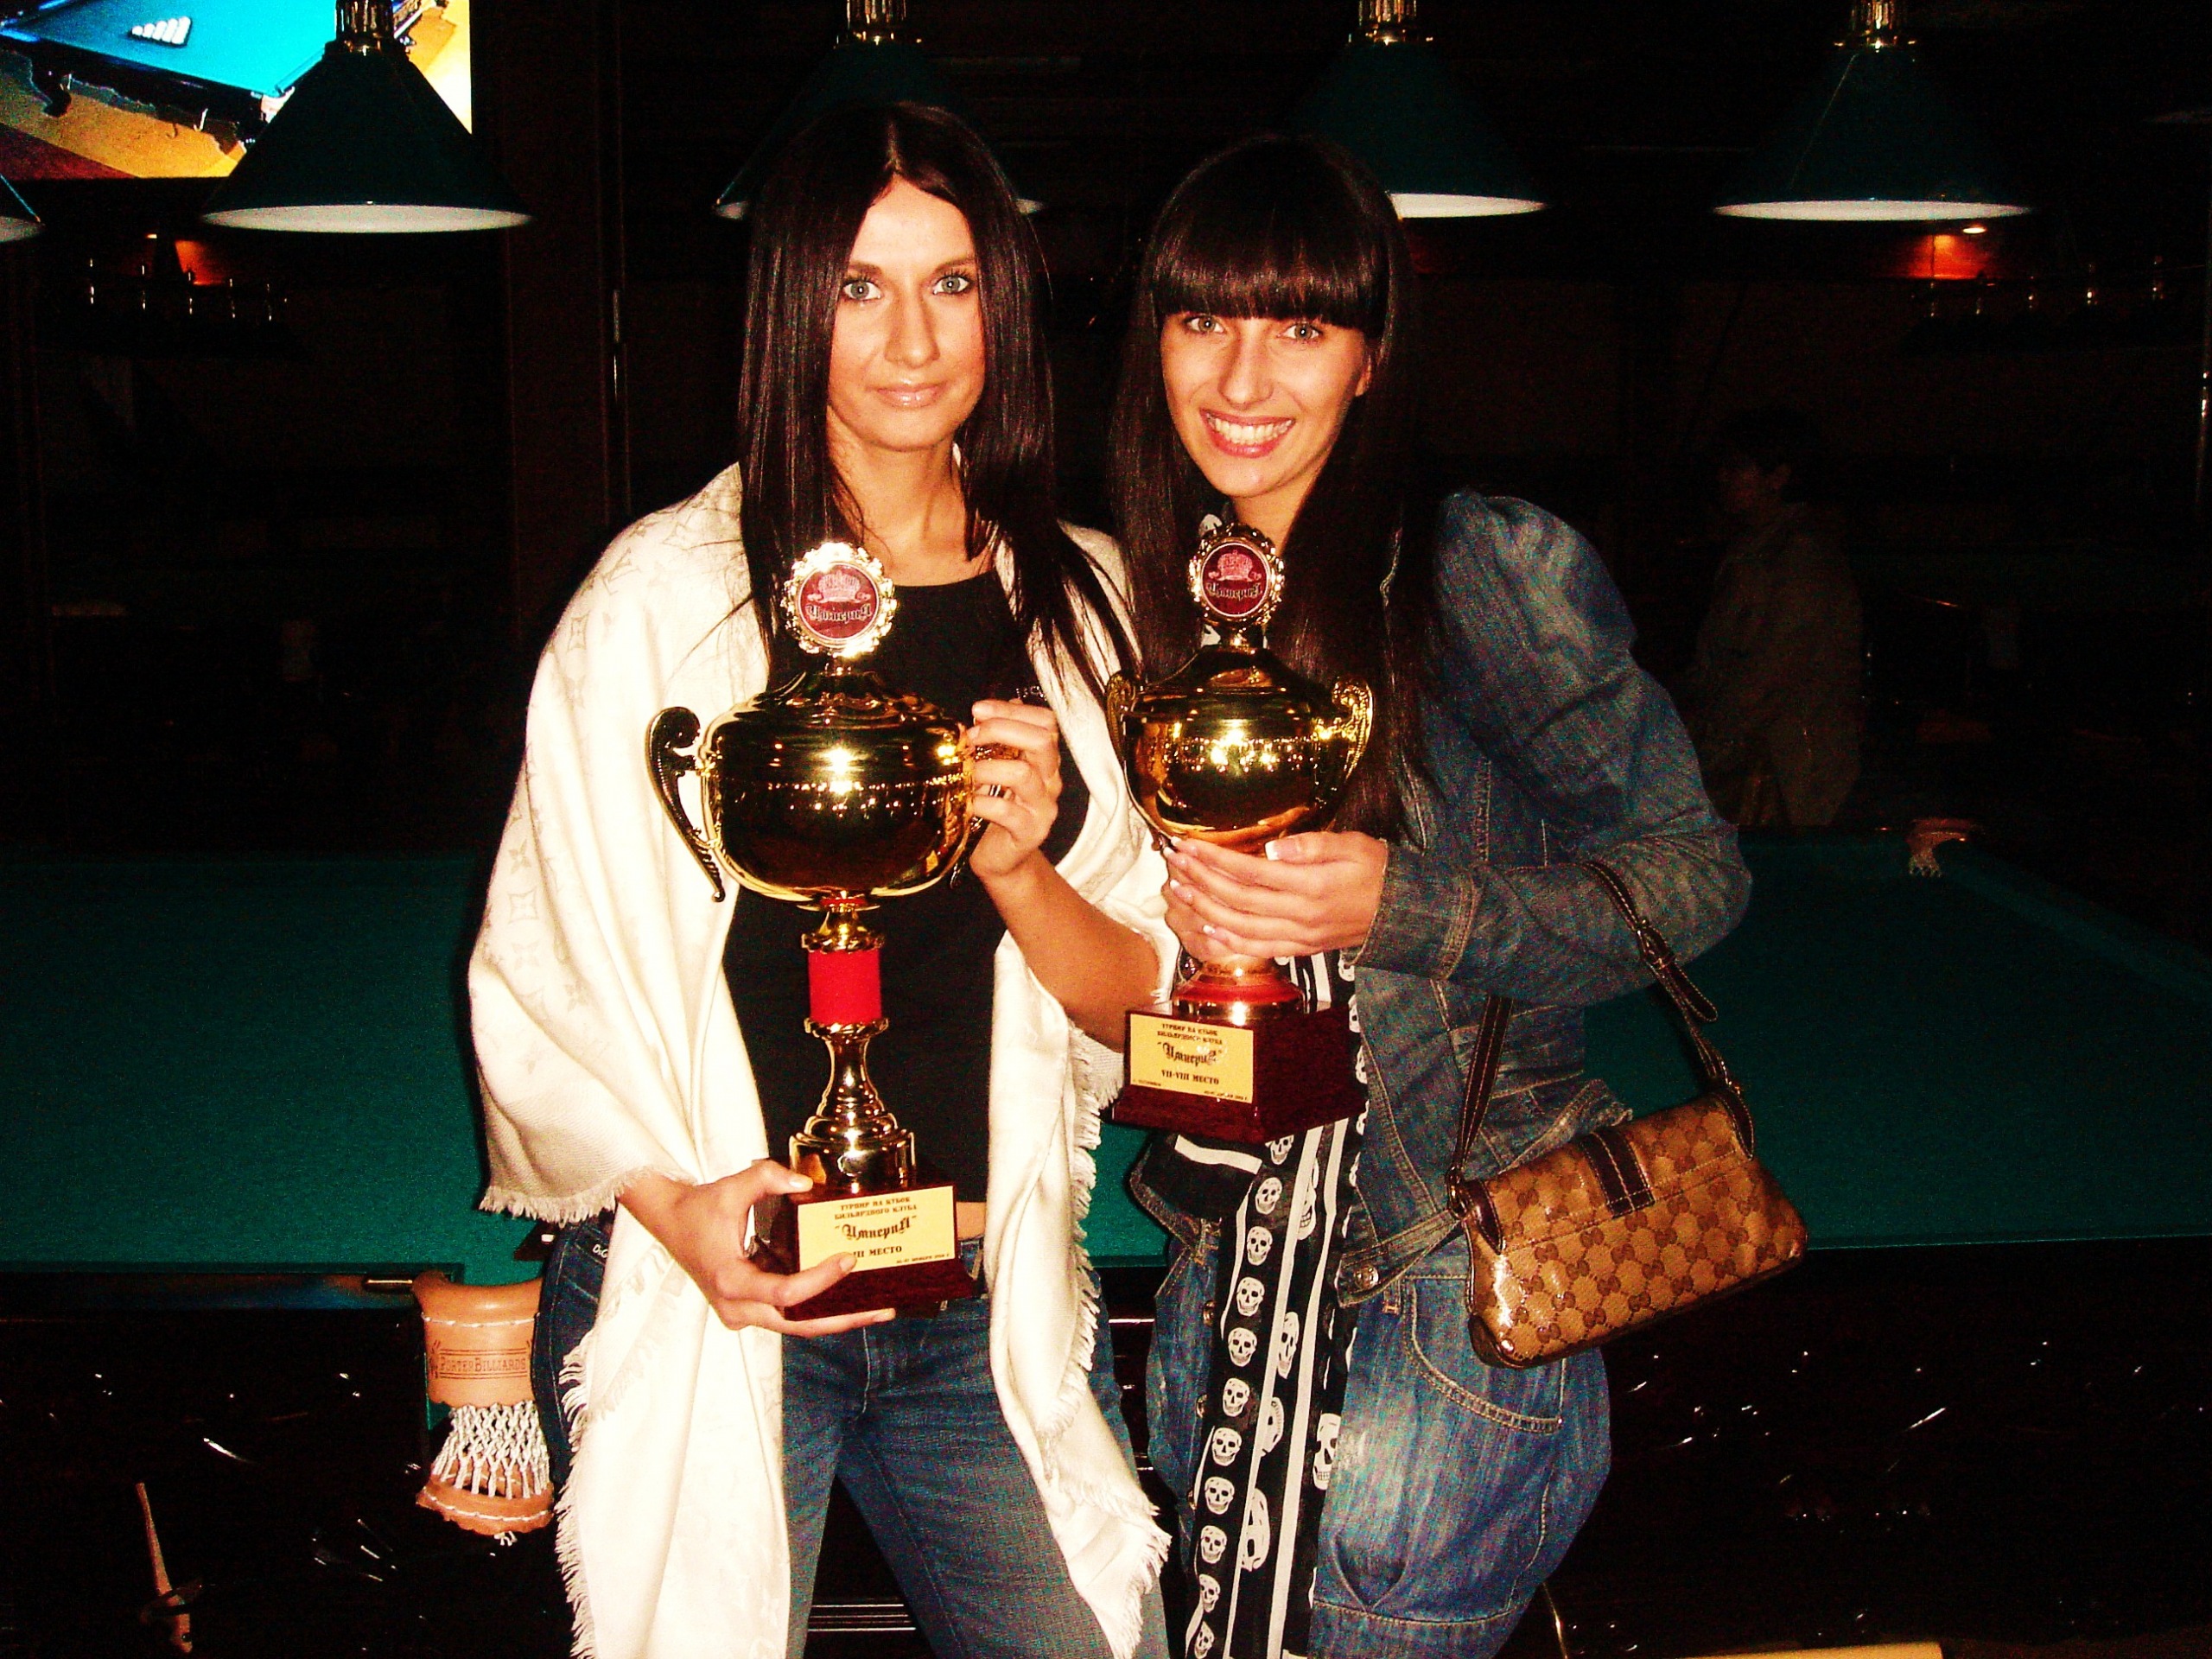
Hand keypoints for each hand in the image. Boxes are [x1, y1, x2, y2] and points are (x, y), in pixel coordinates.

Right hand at [618, 1163, 894, 1335]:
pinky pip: (788, 1316)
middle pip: (798, 1324)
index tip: (848, 1259)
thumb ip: (767, 1178)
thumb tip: (805, 1183)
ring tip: (876, 1309)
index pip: (784, 1293)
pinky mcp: (748, 1311)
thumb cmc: (698, 1210)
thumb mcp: (731, 1187)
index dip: (819, 1280)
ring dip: (835, 1319)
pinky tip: (848, 1301)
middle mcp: (737, 1307)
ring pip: (795, 1326)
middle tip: (882, 1309)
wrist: (671, 1224)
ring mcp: (742, 1314)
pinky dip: (817, 1310)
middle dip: (842, 1318)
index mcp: (730, 1281)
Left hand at [965, 699, 1063, 883]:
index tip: (978, 710)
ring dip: (986, 768)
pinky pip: (1006, 811)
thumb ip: (996, 742)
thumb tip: (984, 712)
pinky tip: (967, 801)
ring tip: (966, 773)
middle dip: (1001, 730)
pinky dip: (981, 802)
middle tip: (971, 737)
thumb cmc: (995, 809)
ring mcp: (1043, 807)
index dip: (1010, 711)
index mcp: (1044, 760)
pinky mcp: (1030, 832)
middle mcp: (1050, 780)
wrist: (1001, 859)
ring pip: (1022, 773)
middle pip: (1041, 741)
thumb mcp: (996, 769)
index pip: (1045, 721)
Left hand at [1163, 831, 1387, 960]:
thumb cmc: (1376, 870)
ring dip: (1205, 909)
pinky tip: (1207, 926)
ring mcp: (1299, 936)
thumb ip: (1312, 845)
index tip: (1188, 845)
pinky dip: (1229, 940)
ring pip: (1240, 926)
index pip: (1250, 871)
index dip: (1214, 859)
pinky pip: (1259, 948)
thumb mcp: (1353, 845)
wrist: (1401, 912)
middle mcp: (1300, 914)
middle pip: (1237, 898)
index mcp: (1310, 885)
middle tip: (1173, 861)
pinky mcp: (1301, 949)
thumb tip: (1271, 846)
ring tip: (1179, 890)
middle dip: (1200, 879)